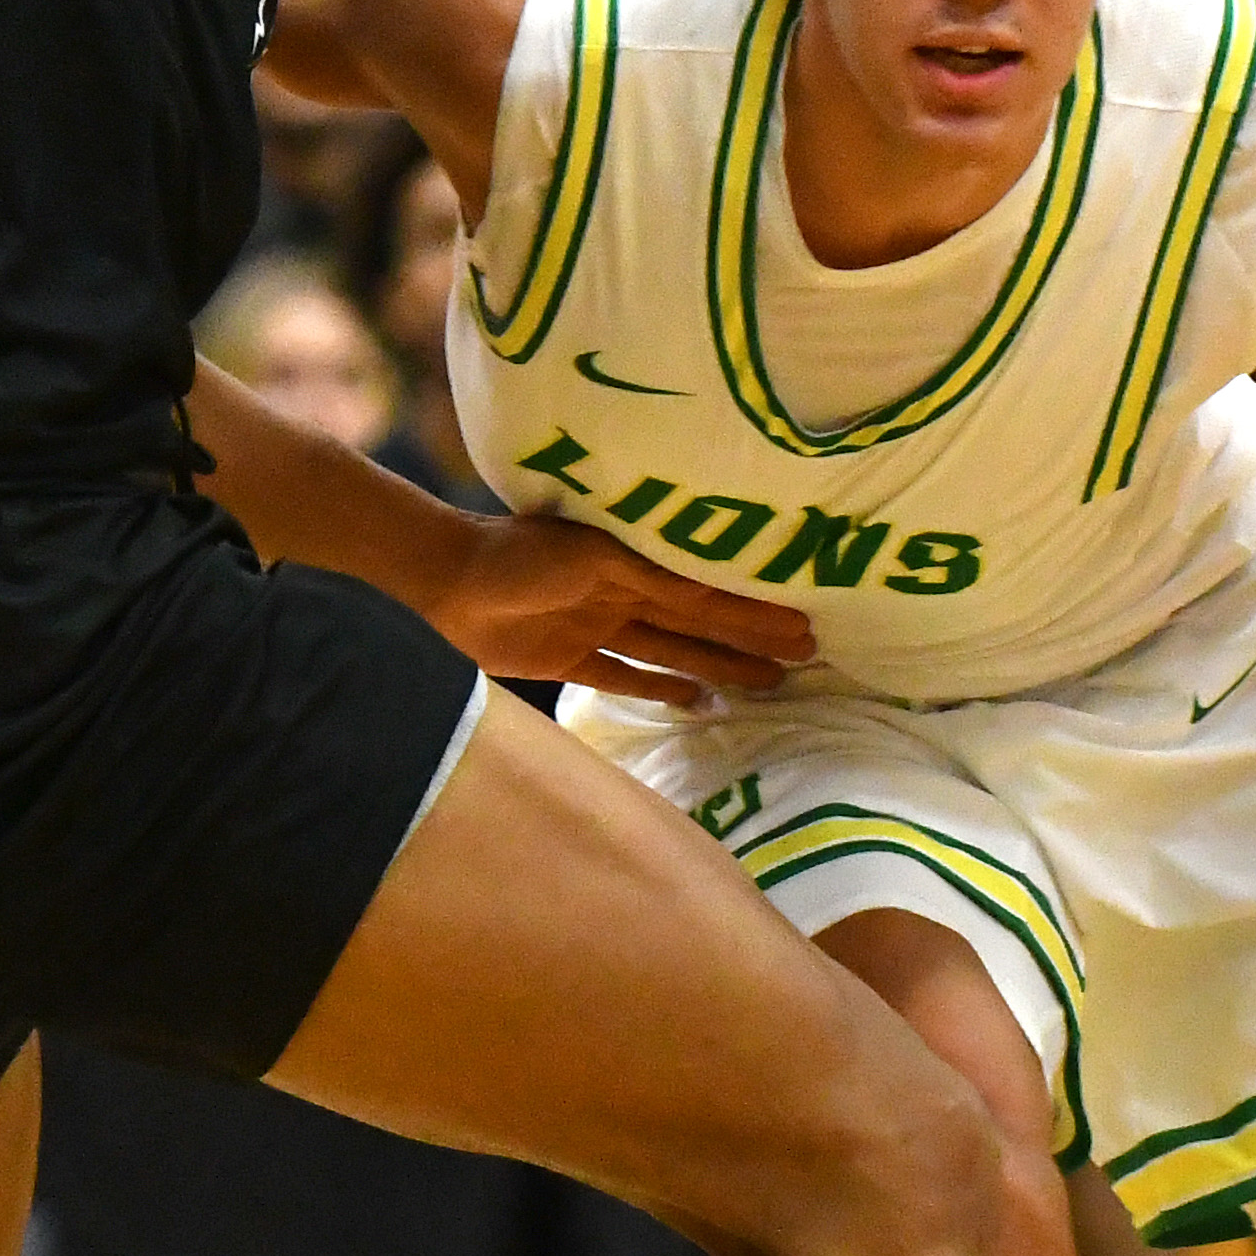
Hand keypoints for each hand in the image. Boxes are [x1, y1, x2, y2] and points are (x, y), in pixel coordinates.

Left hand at [426, 512, 817, 706]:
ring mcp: (599, 627)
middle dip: (752, 639)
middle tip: (809, 657)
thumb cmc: (519, 555)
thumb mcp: (593, 556)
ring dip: (720, 665)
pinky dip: (661, 688)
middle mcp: (624, 594)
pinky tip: (701, 701)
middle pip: (702, 624)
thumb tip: (708, 584)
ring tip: (771, 682)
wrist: (446, 578)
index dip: (755, 611)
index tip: (803, 623)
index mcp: (635, 563)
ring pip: (674, 652)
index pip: (709, 593)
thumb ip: (647, 572)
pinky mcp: (568, 660)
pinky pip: (625, 677)